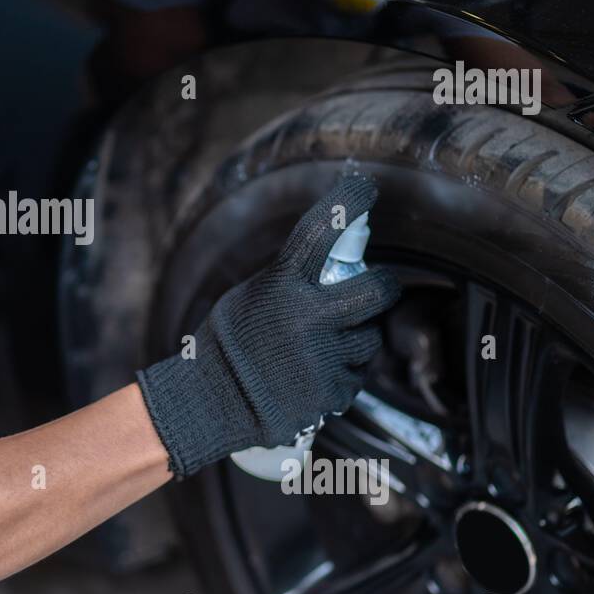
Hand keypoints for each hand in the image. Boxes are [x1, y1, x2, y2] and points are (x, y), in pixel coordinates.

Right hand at [136, 175, 400, 478]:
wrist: (209, 404)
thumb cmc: (226, 345)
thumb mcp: (248, 298)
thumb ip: (289, 283)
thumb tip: (335, 262)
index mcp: (281, 284)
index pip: (323, 229)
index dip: (349, 201)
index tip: (365, 188)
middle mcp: (307, 317)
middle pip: (378, 289)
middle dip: (384, 287)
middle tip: (379, 286)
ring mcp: (323, 357)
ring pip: (369, 339)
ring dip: (355, 340)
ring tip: (321, 349)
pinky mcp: (331, 392)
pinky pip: (355, 377)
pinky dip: (340, 376)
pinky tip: (311, 378)